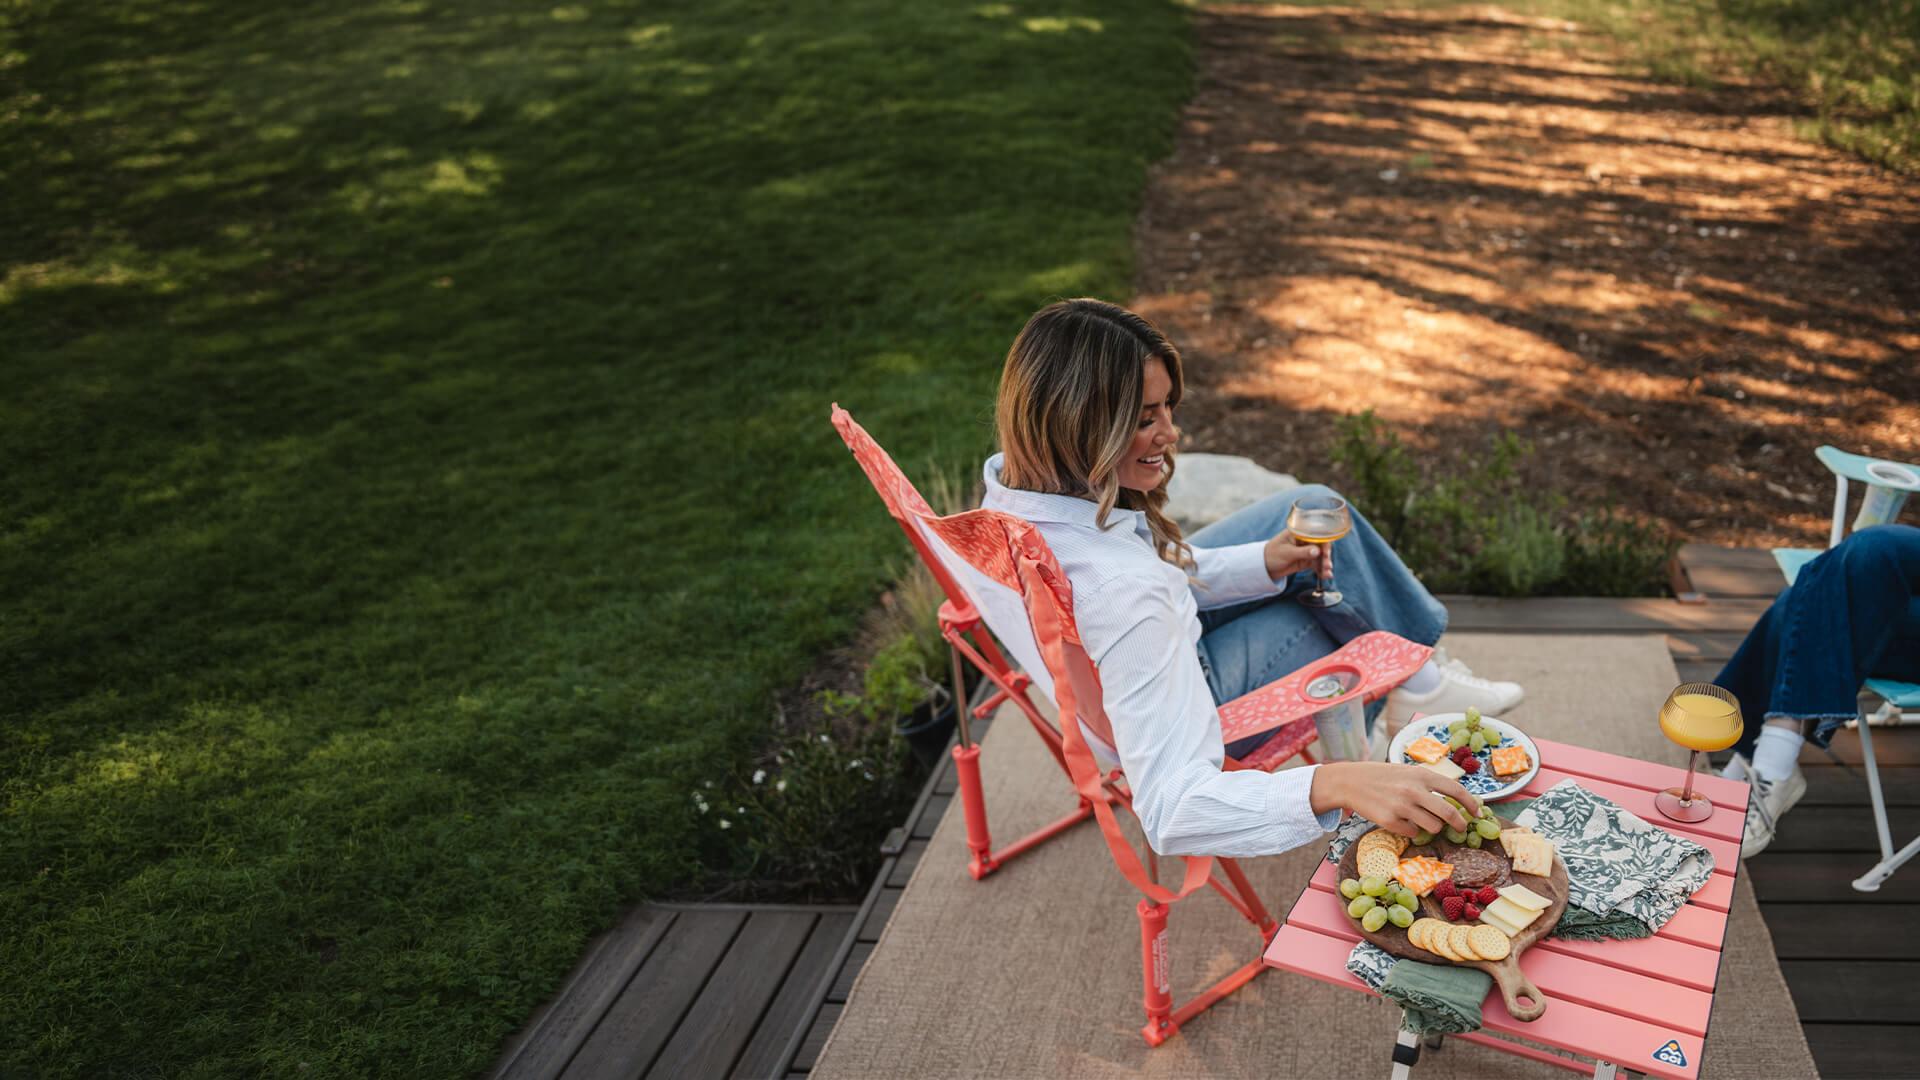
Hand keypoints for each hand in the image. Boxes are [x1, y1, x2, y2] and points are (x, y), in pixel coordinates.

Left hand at [1264, 533, 1332, 580]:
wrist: (1263, 567)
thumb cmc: (1271, 555)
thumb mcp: (1287, 553)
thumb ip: (1302, 552)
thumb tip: (1317, 552)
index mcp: (1299, 533)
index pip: (1316, 535)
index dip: (1324, 542)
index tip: (1326, 552)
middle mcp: (1304, 541)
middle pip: (1320, 546)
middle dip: (1325, 556)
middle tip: (1327, 565)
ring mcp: (1305, 552)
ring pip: (1319, 557)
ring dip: (1324, 564)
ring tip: (1327, 572)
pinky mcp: (1305, 561)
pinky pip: (1315, 565)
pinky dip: (1321, 570)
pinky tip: (1326, 575)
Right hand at [1309, 762, 1482, 836]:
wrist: (1351, 781)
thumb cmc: (1382, 776)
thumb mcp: (1407, 772)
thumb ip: (1428, 783)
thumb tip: (1455, 801)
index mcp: (1421, 775)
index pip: (1455, 790)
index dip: (1471, 803)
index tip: (1477, 813)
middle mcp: (1413, 790)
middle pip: (1448, 813)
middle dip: (1459, 824)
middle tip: (1460, 828)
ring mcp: (1401, 807)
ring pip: (1433, 827)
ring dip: (1433, 828)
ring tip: (1423, 821)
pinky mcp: (1389, 821)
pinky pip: (1413, 833)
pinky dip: (1412, 830)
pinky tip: (1402, 821)